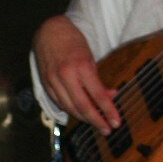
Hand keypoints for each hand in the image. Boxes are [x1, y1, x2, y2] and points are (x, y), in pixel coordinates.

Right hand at [33, 15, 119, 133]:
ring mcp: (53, 81)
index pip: (97, 95)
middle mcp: (65, 76)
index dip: (108, 111)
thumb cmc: (73, 42)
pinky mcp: (46, 84)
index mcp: (81, 67)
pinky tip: (79, 113)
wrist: (49, 31)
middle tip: (107, 130)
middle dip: (96, 121)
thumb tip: (111, 97)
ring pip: (69, 107)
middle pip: (82, 106)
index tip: (116, 122)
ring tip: (95, 123)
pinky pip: (59, 102)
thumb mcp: (90, 58)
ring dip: (84, 118)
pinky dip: (70, 110)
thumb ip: (97, 80)